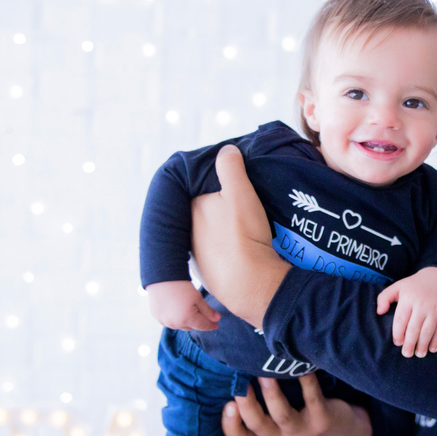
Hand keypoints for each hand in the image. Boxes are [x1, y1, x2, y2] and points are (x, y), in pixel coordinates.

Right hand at [147, 280, 220, 330]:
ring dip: (186, 321)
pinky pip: (169, 322)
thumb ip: (208, 311)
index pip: (202, 326)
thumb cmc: (181, 286)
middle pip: (191, 327)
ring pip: (180, 325)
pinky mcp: (157, 317)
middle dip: (198, 323)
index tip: (216, 325)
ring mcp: (164, 321)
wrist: (161, 277)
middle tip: (204, 317)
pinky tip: (177, 311)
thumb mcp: (198, 298)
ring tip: (190, 313)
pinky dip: (175, 318)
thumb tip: (217, 319)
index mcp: (187, 319)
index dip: (210, 325)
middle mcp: (175, 323)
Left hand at [191, 145, 289, 328]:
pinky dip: (226, 247)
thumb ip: (230, 167)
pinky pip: (216, 252)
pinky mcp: (208, 272)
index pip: (199, 187)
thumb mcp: (240, 193)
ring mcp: (195, 253)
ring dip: (222, 228)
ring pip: (209, 232)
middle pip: (203, 210)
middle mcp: (186, 231)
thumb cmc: (244, 237)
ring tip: (244, 227)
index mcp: (189, 208)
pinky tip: (242, 248)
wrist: (251, 285)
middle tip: (242, 205)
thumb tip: (226, 150)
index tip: (235, 184)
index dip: (217, 183)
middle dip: (217, 206)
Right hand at [222, 374, 371, 435]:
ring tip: (264, 374)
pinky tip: (302, 367)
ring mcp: (303, 430)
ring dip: (272, 395)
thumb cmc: (301, 416)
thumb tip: (234, 371)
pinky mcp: (323, 419)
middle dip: (247, 406)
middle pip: (259, 426)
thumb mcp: (278, 419)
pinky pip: (313, 399)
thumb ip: (259, 405)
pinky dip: (307, 382)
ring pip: (283, 415)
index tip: (227, 404)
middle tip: (240, 384)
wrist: (342, 430)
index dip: (230, 426)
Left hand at [375, 266, 436, 357]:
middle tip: (406, 354)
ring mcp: (435, 310)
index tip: (397, 343)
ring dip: (423, 345)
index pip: (401, 319)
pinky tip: (431, 349)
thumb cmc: (413, 287)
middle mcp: (422, 304)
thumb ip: (384, 298)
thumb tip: (379, 312)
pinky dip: (436, 341)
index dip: (398, 333)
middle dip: (410, 343)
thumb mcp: (397, 287)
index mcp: (408, 298)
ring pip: (428, 331)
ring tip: (418, 354)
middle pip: (414, 328)